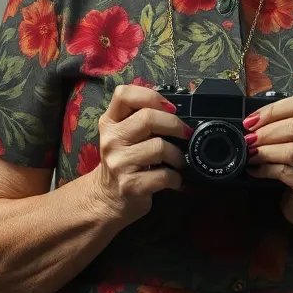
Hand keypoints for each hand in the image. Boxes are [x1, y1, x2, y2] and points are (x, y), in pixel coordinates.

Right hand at [88, 85, 190, 222]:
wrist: (106, 198)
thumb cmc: (122, 162)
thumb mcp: (123, 136)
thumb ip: (139, 119)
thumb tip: (176, 110)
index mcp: (109, 122)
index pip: (123, 94)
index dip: (150, 95)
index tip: (169, 107)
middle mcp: (111, 140)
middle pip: (148, 118)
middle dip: (174, 124)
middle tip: (185, 133)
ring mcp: (119, 163)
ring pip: (159, 147)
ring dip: (177, 155)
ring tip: (178, 161)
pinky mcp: (130, 185)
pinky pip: (164, 175)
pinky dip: (176, 178)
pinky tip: (174, 180)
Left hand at [244, 94, 292, 233]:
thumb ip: (288, 124)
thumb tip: (253, 120)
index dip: (273, 110)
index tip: (251, 120)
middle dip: (265, 132)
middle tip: (249, 139)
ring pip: (290, 150)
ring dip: (263, 151)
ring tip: (250, 154)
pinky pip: (284, 172)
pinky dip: (265, 169)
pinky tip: (255, 170)